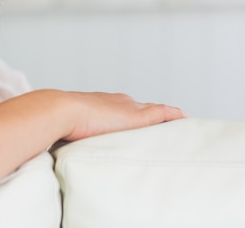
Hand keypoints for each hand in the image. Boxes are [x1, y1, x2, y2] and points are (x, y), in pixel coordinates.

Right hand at [62, 91, 186, 141]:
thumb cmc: (59, 122)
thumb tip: (64, 143)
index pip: (123, 108)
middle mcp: (118, 102)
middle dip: (152, 114)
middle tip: (163, 123)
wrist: (62, 112)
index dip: (132, 114)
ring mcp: (128, 107)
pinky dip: (174, 115)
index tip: (136, 120)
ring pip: (154, 110)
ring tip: (179, 123)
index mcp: (102, 103)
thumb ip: (75, 132)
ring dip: (166, 117)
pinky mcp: (137, 117)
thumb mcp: (70, 127)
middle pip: (141, 107)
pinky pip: (163, 113)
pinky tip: (186, 119)